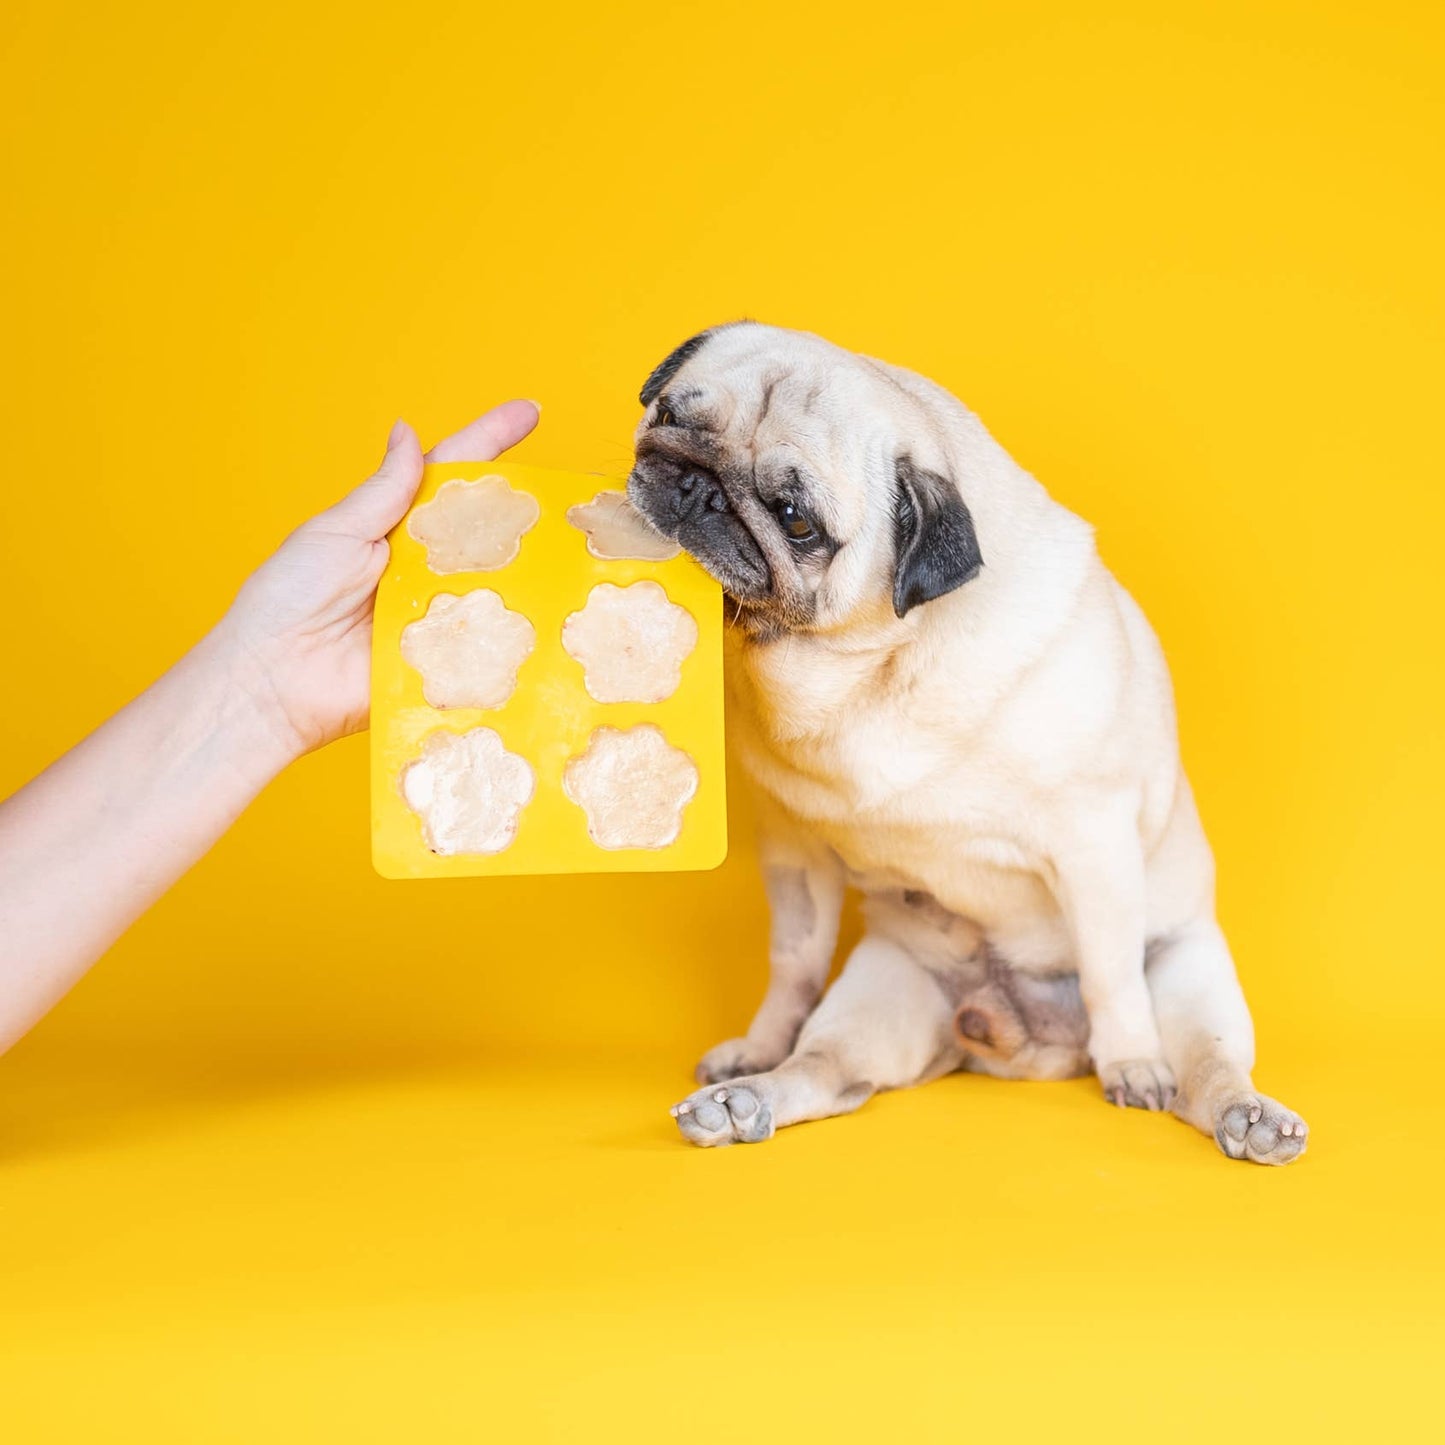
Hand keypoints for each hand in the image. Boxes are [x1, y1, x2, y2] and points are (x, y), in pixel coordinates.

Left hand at [219, 401, 540, 756]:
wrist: (273, 683)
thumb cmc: (289, 600)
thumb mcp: (336, 532)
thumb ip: (384, 491)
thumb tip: (408, 433)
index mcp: (396, 528)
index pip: (450, 475)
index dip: (489, 441)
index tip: (528, 412)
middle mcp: (424, 568)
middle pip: (486, 528)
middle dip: (527, 508)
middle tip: (571, 494)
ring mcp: (439, 613)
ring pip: (497, 581)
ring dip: (528, 566)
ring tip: (572, 546)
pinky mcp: (445, 660)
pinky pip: (486, 640)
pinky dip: (511, 628)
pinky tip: (548, 612)